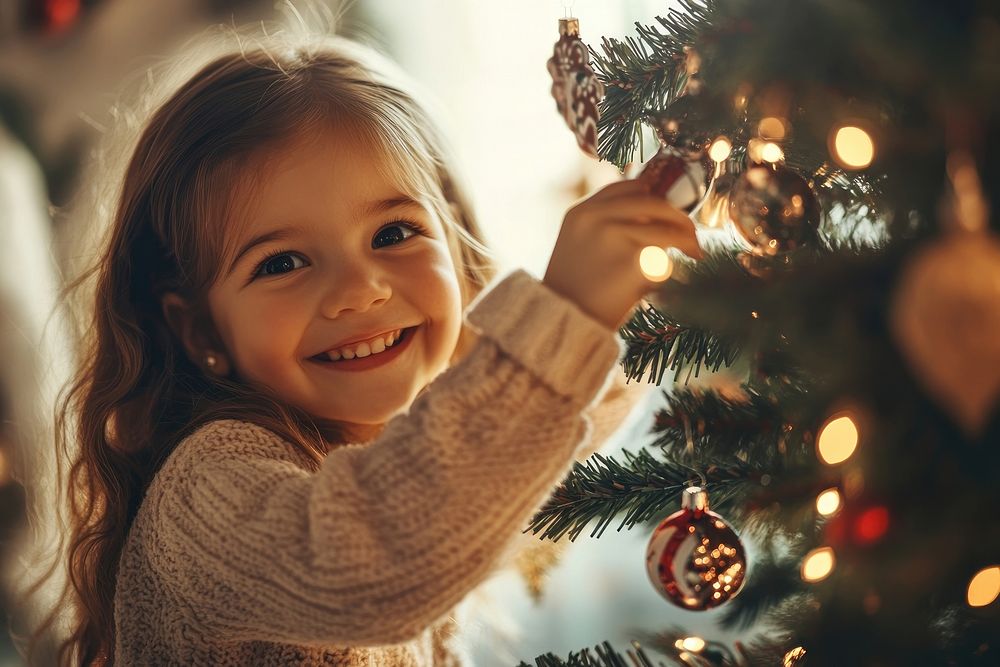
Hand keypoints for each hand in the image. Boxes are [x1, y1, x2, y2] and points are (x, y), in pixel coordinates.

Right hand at [542, 179, 702, 331]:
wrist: (562, 322)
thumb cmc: (573, 290)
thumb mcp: (577, 246)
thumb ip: (606, 225)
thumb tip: (651, 217)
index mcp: (582, 212)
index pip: (629, 187)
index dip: (655, 195)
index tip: (668, 209)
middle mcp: (597, 217)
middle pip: (654, 203)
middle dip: (680, 218)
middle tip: (692, 234)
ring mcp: (615, 234)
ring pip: (665, 230)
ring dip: (686, 241)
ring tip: (694, 253)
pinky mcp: (633, 260)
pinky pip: (664, 260)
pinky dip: (667, 272)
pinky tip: (655, 285)